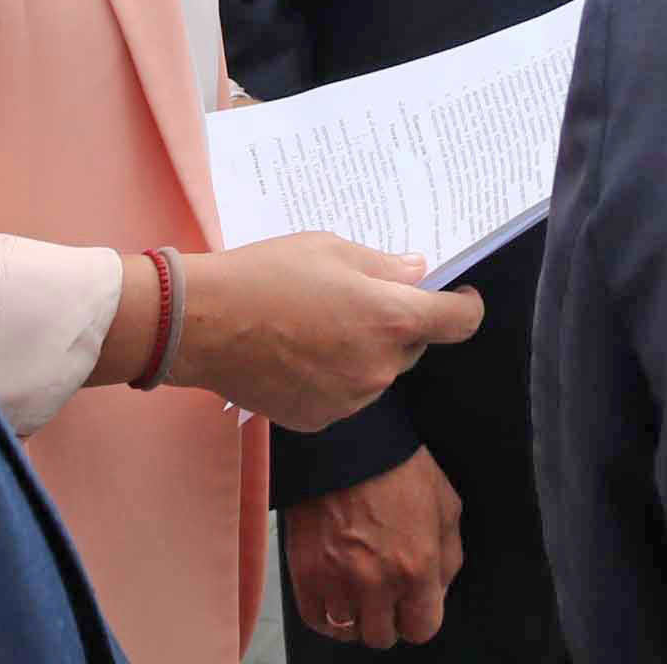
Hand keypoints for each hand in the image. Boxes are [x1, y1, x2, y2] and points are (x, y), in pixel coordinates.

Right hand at [171, 236, 482, 429]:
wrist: (201, 324)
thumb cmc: (266, 275)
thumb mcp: (331, 249)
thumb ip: (384, 266)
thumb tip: (417, 272)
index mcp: (391, 318)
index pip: (459, 322)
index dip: (464, 306)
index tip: (459, 297)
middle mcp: (379, 366)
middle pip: (414, 346)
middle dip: (400, 324)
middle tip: (361, 299)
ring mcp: (350, 398)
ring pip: (378, 372)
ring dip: (365, 352)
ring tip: (318, 324)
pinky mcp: (319, 418)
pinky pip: (344, 394)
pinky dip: (334, 376)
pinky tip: (299, 353)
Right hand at [287, 448, 463, 648]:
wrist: (346, 440)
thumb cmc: (397, 466)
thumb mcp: (446, 506)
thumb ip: (449, 557)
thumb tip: (438, 589)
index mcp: (416, 567)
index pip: (422, 629)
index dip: (419, 616)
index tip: (413, 604)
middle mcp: (376, 582)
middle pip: (382, 636)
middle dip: (388, 617)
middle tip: (385, 592)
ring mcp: (336, 580)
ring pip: (347, 630)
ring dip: (355, 614)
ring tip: (358, 588)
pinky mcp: (304, 573)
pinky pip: (315, 619)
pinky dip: (326, 613)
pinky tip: (335, 593)